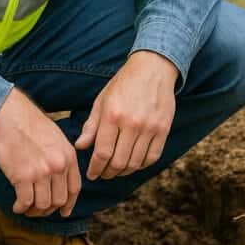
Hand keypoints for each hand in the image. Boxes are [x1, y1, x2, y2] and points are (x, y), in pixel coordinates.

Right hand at [0, 88, 80, 215]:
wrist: (8, 114)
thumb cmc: (28, 124)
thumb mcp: (55, 138)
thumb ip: (61, 157)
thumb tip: (59, 178)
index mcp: (68, 156)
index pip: (74, 189)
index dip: (69, 204)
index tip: (63, 212)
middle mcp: (58, 166)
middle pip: (59, 200)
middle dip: (48, 210)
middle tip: (37, 209)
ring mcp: (41, 172)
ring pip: (43, 205)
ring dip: (33, 211)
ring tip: (25, 208)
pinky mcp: (22, 176)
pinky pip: (25, 202)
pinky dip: (20, 208)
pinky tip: (16, 206)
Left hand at [75, 51, 177, 179]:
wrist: (152, 69)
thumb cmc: (123, 84)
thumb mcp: (102, 101)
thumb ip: (91, 126)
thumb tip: (80, 147)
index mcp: (112, 116)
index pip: (102, 153)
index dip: (95, 168)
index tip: (92, 175)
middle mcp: (131, 123)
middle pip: (118, 162)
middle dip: (108, 173)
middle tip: (103, 174)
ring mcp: (149, 127)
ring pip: (136, 163)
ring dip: (124, 172)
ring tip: (117, 170)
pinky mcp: (163, 129)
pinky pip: (152, 156)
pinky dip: (142, 165)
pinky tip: (134, 163)